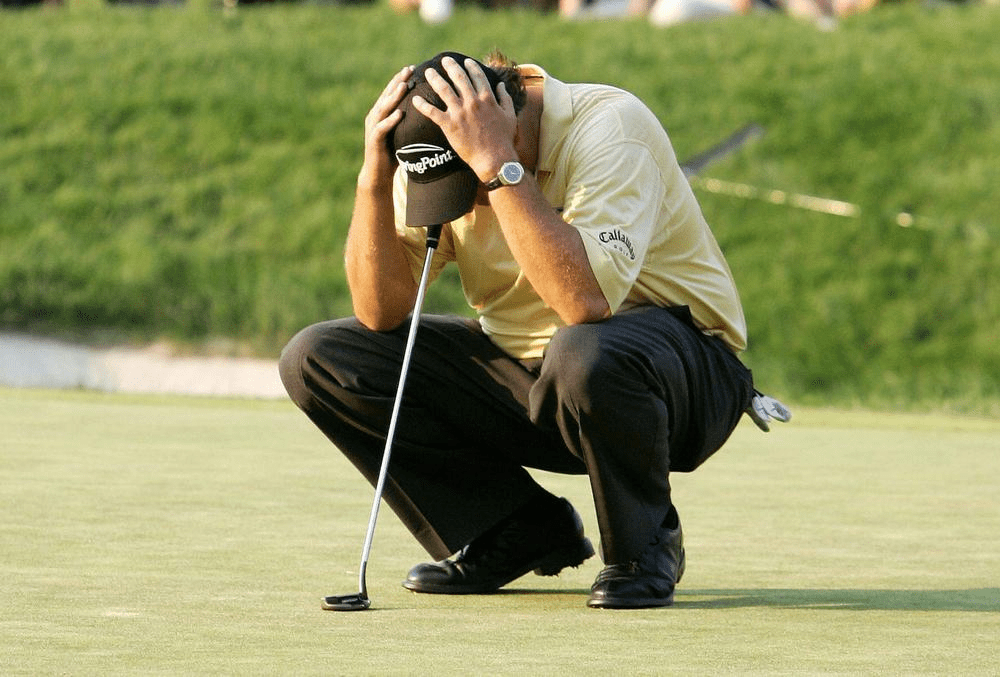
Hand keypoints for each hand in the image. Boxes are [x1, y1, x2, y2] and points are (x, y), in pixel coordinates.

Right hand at [360, 65, 414, 185]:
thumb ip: (412, 121)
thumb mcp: (404, 133)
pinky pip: (383, 128)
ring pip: (384, 108)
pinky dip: (391, 120)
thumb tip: (432, 112)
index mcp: (383, 113)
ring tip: (403, 86)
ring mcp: (374, 127)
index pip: (392, 92)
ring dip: (393, 96)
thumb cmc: (393, 153)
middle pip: (387, 94)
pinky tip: (400, 113)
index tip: (412, 68)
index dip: (401, 79)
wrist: (378, 173)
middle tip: (408, 70)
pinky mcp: (374, 140)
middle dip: (398, 81)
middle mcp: (376, 116)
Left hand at [411, 56, 518, 182]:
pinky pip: (432, 112)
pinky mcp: (449, 125)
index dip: (470, 67)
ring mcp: (460, 113)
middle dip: (450, 66)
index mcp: (487, 98)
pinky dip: (422, 105)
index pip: (477, 76)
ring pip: (443, 90)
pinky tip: (415, 99)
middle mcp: (472, 102)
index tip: (465, 61)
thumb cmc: (504, 139)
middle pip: (458, 78)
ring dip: (434, 78)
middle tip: (443, 60)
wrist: (494, 159)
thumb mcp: (510, 116)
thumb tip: (501, 85)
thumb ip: (506, 98)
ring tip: (428, 72)